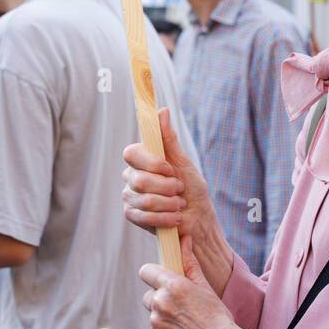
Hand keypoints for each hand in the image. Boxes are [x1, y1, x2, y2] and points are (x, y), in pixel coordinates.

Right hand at [123, 108, 218, 244]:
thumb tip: (162, 111)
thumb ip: (169, 139)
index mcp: (141, 160)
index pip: (131, 153)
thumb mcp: (183, 161)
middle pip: (140, 180)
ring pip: (144, 200)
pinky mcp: (132, 215)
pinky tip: (175, 218)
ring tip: (179, 204)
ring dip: (169, 204)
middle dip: (167, 187)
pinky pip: (143, 216)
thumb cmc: (191, 188)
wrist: (198, 218)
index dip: (151, 162)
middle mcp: (131, 176)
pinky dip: (165, 218)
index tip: (170, 169)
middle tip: (179, 190)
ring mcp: (130, 196)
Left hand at [139, 233, 268, 328]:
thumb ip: (190, 263)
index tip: (161, 279)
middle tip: (180, 305)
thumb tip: (184, 240)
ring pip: (152, 313)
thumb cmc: (217, 315)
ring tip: (184, 321)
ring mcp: (155, 322)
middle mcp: (160, 302)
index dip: (153, 274)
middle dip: (159, 297)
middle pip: (148, 294)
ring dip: (162, 315)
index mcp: (172, 285)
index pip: (146, 271)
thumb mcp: (205, 286)